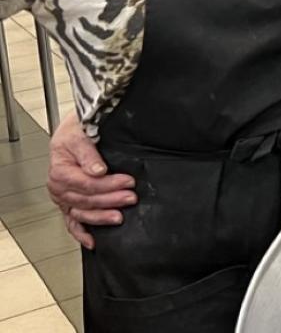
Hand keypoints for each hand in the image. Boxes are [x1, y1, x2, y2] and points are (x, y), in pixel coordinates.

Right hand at [47, 113, 136, 248]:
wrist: (74, 130)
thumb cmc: (76, 130)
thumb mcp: (80, 134)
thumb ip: (88, 153)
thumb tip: (97, 170)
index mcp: (60, 170)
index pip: (85, 183)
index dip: (107, 184)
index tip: (127, 181)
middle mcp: (59, 187)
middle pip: (85, 199)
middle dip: (110, 200)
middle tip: (131, 197)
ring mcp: (64, 198)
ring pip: (81, 213)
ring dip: (101, 217)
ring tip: (120, 217)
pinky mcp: (69, 204)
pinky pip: (72, 223)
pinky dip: (81, 233)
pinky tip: (93, 241)